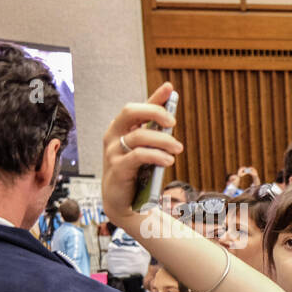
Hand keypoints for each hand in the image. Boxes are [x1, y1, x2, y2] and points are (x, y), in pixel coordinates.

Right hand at [101, 82, 180, 230]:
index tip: (170, 88)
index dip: (154, 97)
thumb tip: (171, 118)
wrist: (125, 203)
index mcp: (122, 128)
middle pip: (131, 111)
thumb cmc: (138, 173)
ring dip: (163, 140)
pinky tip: (168, 161)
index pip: (139, 107)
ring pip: (138, 136)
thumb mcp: (148, 152)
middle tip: (173, 123)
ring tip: (178, 149)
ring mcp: (113, 151)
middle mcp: (114, 135)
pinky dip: (156, 156)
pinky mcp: (117, 168)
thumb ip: (157, 136)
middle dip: (154, 112)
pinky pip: (138, 156)